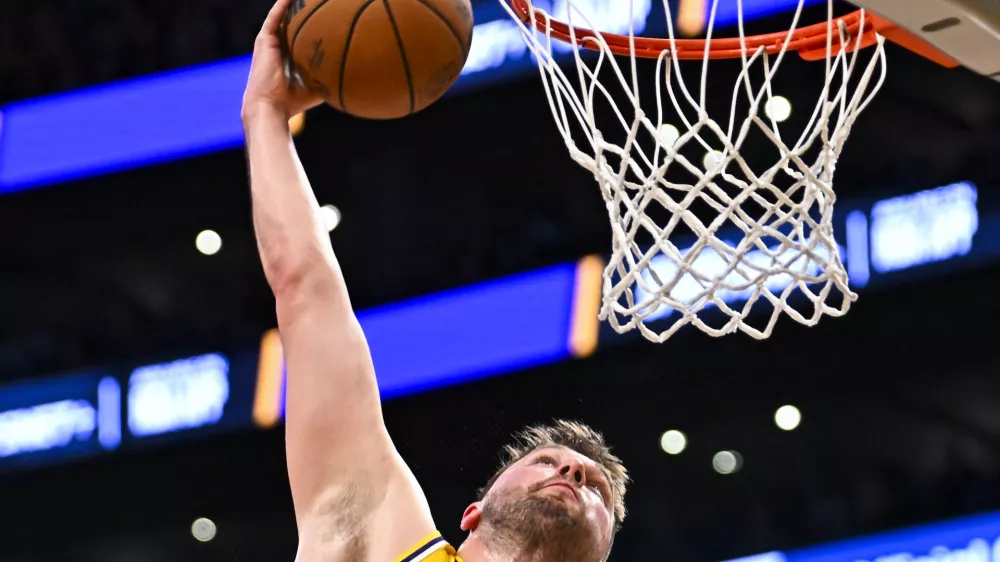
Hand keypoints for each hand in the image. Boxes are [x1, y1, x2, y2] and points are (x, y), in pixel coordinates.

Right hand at [242, 0, 323, 122]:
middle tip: (318, 1)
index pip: (304, 35)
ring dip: (293, 5)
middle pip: (294, 23)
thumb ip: (330, 77)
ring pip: (284, 17)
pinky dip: (282, 5)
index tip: (330, 16)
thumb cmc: (294, 102)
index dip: (315, 26)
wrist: (272, 106)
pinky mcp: (264, 40)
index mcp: (291, 56)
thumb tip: (354, 76)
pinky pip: (274, 17)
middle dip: (305, 11)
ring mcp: (271, 42)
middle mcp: (280, 47)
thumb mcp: (318, 86)